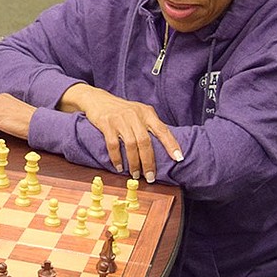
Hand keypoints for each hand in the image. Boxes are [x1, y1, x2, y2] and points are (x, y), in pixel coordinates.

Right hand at [59, 83, 181, 181]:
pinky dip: (117, 158)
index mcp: (146, 113)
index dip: (171, 144)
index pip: (162, 130)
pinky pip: (113, 145)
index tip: (178, 158)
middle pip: (145, 141)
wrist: (97, 99)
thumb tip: (163, 145)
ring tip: (135, 174)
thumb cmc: (121, 109)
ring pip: (131, 145)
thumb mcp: (138, 112)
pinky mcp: (106, 124)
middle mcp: (135, 115)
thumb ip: (149, 124)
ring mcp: (120, 119)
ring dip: (134, 163)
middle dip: (149, 162)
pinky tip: (119, 167)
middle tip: (150, 177)